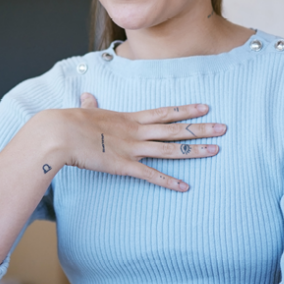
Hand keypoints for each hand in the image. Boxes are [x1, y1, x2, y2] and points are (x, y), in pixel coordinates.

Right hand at [39, 93, 225, 191]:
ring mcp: (132, 148)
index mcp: (129, 118)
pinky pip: (151, 175)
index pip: (164, 113)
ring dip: (194, 150)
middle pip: (175, 130)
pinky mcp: (124, 166)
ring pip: (170, 149)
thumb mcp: (85, 110)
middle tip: (224, 128)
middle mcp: (136, 131)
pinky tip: (185, 187)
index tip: (205, 107)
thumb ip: (90, 105)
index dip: (186, 110)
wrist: (60, 133)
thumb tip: (87, 96)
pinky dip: (169, 182)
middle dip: (201, 129)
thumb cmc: (69, 122)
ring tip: (216, 150)